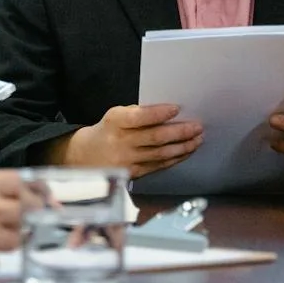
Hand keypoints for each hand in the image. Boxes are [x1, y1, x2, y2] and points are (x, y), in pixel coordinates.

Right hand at [55, 104, 201, 177]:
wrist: (86, 156)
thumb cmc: (108, 130)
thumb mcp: (117, 115)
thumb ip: (139, 114)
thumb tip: (170, 114)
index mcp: (115, 122)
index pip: (140, 117)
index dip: (159, 113)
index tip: (177, 108)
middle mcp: (121, 142)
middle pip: (156, 137)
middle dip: (180, 132)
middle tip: (197, 127)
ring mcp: (127, 161)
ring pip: (161, 154)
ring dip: (183, 147)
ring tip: (197, 139)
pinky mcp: (134, 174)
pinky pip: (159, 166)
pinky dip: (175, 159)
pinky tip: (186, 152)